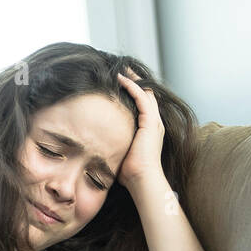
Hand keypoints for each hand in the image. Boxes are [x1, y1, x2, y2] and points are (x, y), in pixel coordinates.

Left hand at [115, 68, 167, 190]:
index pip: (144, 105)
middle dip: (135, 81)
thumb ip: (114, 145)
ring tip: (121, 70)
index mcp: (149, 130)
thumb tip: (96, 146)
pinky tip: (121, 79)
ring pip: (145, 92)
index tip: (120, 84)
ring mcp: (154, 122)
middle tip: (122, 71)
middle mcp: (155, 123)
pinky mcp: (151, 122)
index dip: (133, 92)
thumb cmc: (131, 173)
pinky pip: (142, 97)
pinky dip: (132, 86)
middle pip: (147, 94)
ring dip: (133, 79)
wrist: (142, 180)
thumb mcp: (121, 153)